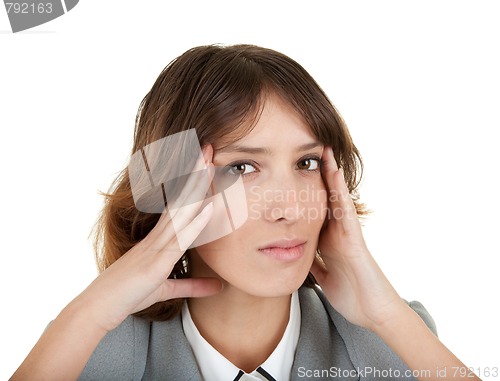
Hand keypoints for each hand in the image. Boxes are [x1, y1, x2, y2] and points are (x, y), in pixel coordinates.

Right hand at [75, 144, 221, 331]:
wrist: (99, 308)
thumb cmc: (130, 295)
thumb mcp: (168, 289)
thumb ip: (194, 285)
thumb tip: (220, 285)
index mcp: (159, 239)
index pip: (180, 205)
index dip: (193, 185)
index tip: (205, 163)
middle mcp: (157, 237)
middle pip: (180, 199)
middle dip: (195, 174)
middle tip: (208, 148)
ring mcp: (155, 247)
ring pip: (180, 211)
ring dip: (196, 188)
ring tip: (209, 163)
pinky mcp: (156, 263)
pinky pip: (178, 240)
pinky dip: (195, 224)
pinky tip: (209, 207)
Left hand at [310, 146, 404, 329]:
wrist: (372, 311)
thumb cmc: (351, 294)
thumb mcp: (323, 276)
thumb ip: (314, 264)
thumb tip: (299, 256)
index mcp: (327, 240)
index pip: (313, 210)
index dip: (304, 192)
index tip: (291, 174)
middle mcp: (336, 232)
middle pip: (324, 198)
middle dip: (316, 176)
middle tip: (306, 151)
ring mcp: (347, 233)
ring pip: (337, 198)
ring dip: (331, 175)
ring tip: (323, 151)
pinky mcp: (355, 239)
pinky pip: (346, 211)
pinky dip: (340, 192)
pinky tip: (335, 174)